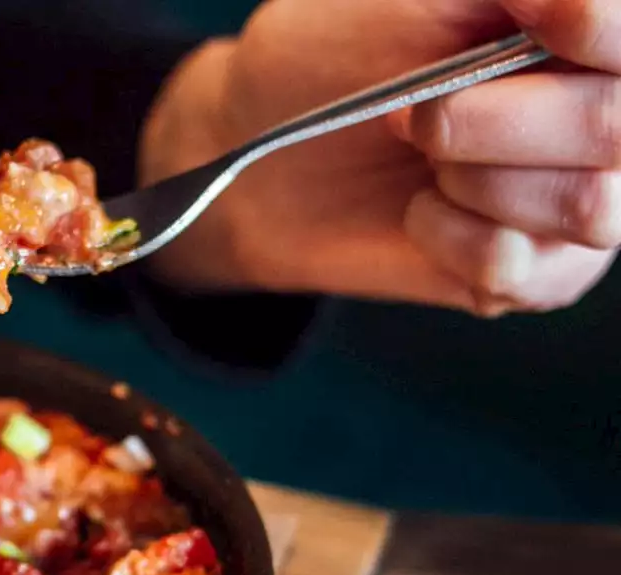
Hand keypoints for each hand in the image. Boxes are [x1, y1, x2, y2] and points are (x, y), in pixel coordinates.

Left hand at [140, 0, 619, 315]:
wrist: (262, 145)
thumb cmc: (333, 52)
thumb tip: (578, 0)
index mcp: (584, 35)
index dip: (601, 35)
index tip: (540, 23)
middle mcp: (604, 114)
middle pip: (615, 128)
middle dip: (493, 120)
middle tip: (413, 115)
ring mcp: (583, 198)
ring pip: (588, 207)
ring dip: (472, 178)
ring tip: (421, 155)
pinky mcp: (537, 273)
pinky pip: (514, 265)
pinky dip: (442, 232)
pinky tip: (416, 207)